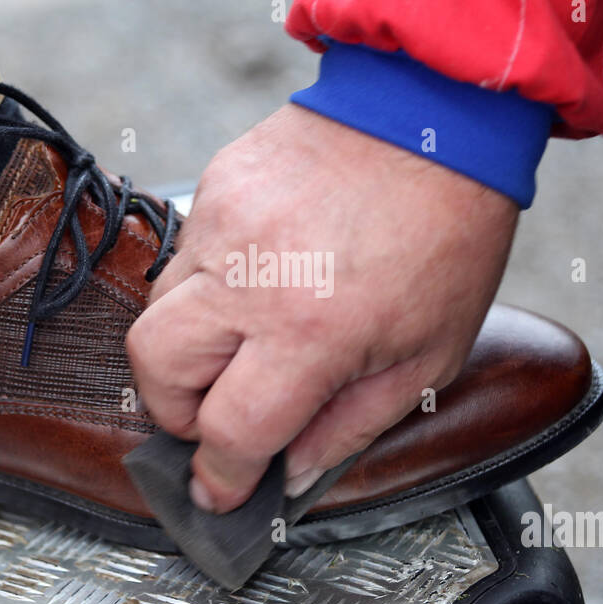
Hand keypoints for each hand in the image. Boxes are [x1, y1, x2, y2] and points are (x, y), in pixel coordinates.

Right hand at [126, 104, 518, 512]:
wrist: (435, 114)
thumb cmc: (447, 237)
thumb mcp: (428, 357)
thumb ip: (352, 425)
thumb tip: (293, 474)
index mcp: (313, 333)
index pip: (230, 430)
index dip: (220, 476)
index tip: (218, 489)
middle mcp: (252, 280)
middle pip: (155, 369)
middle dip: (173, 412)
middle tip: (212, 419)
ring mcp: (224, 226)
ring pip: (157, 311)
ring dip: (188, 348)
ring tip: (242, 344)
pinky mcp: (214, 185)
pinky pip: (185, 253)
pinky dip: (211, 284)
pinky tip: (262, 274)